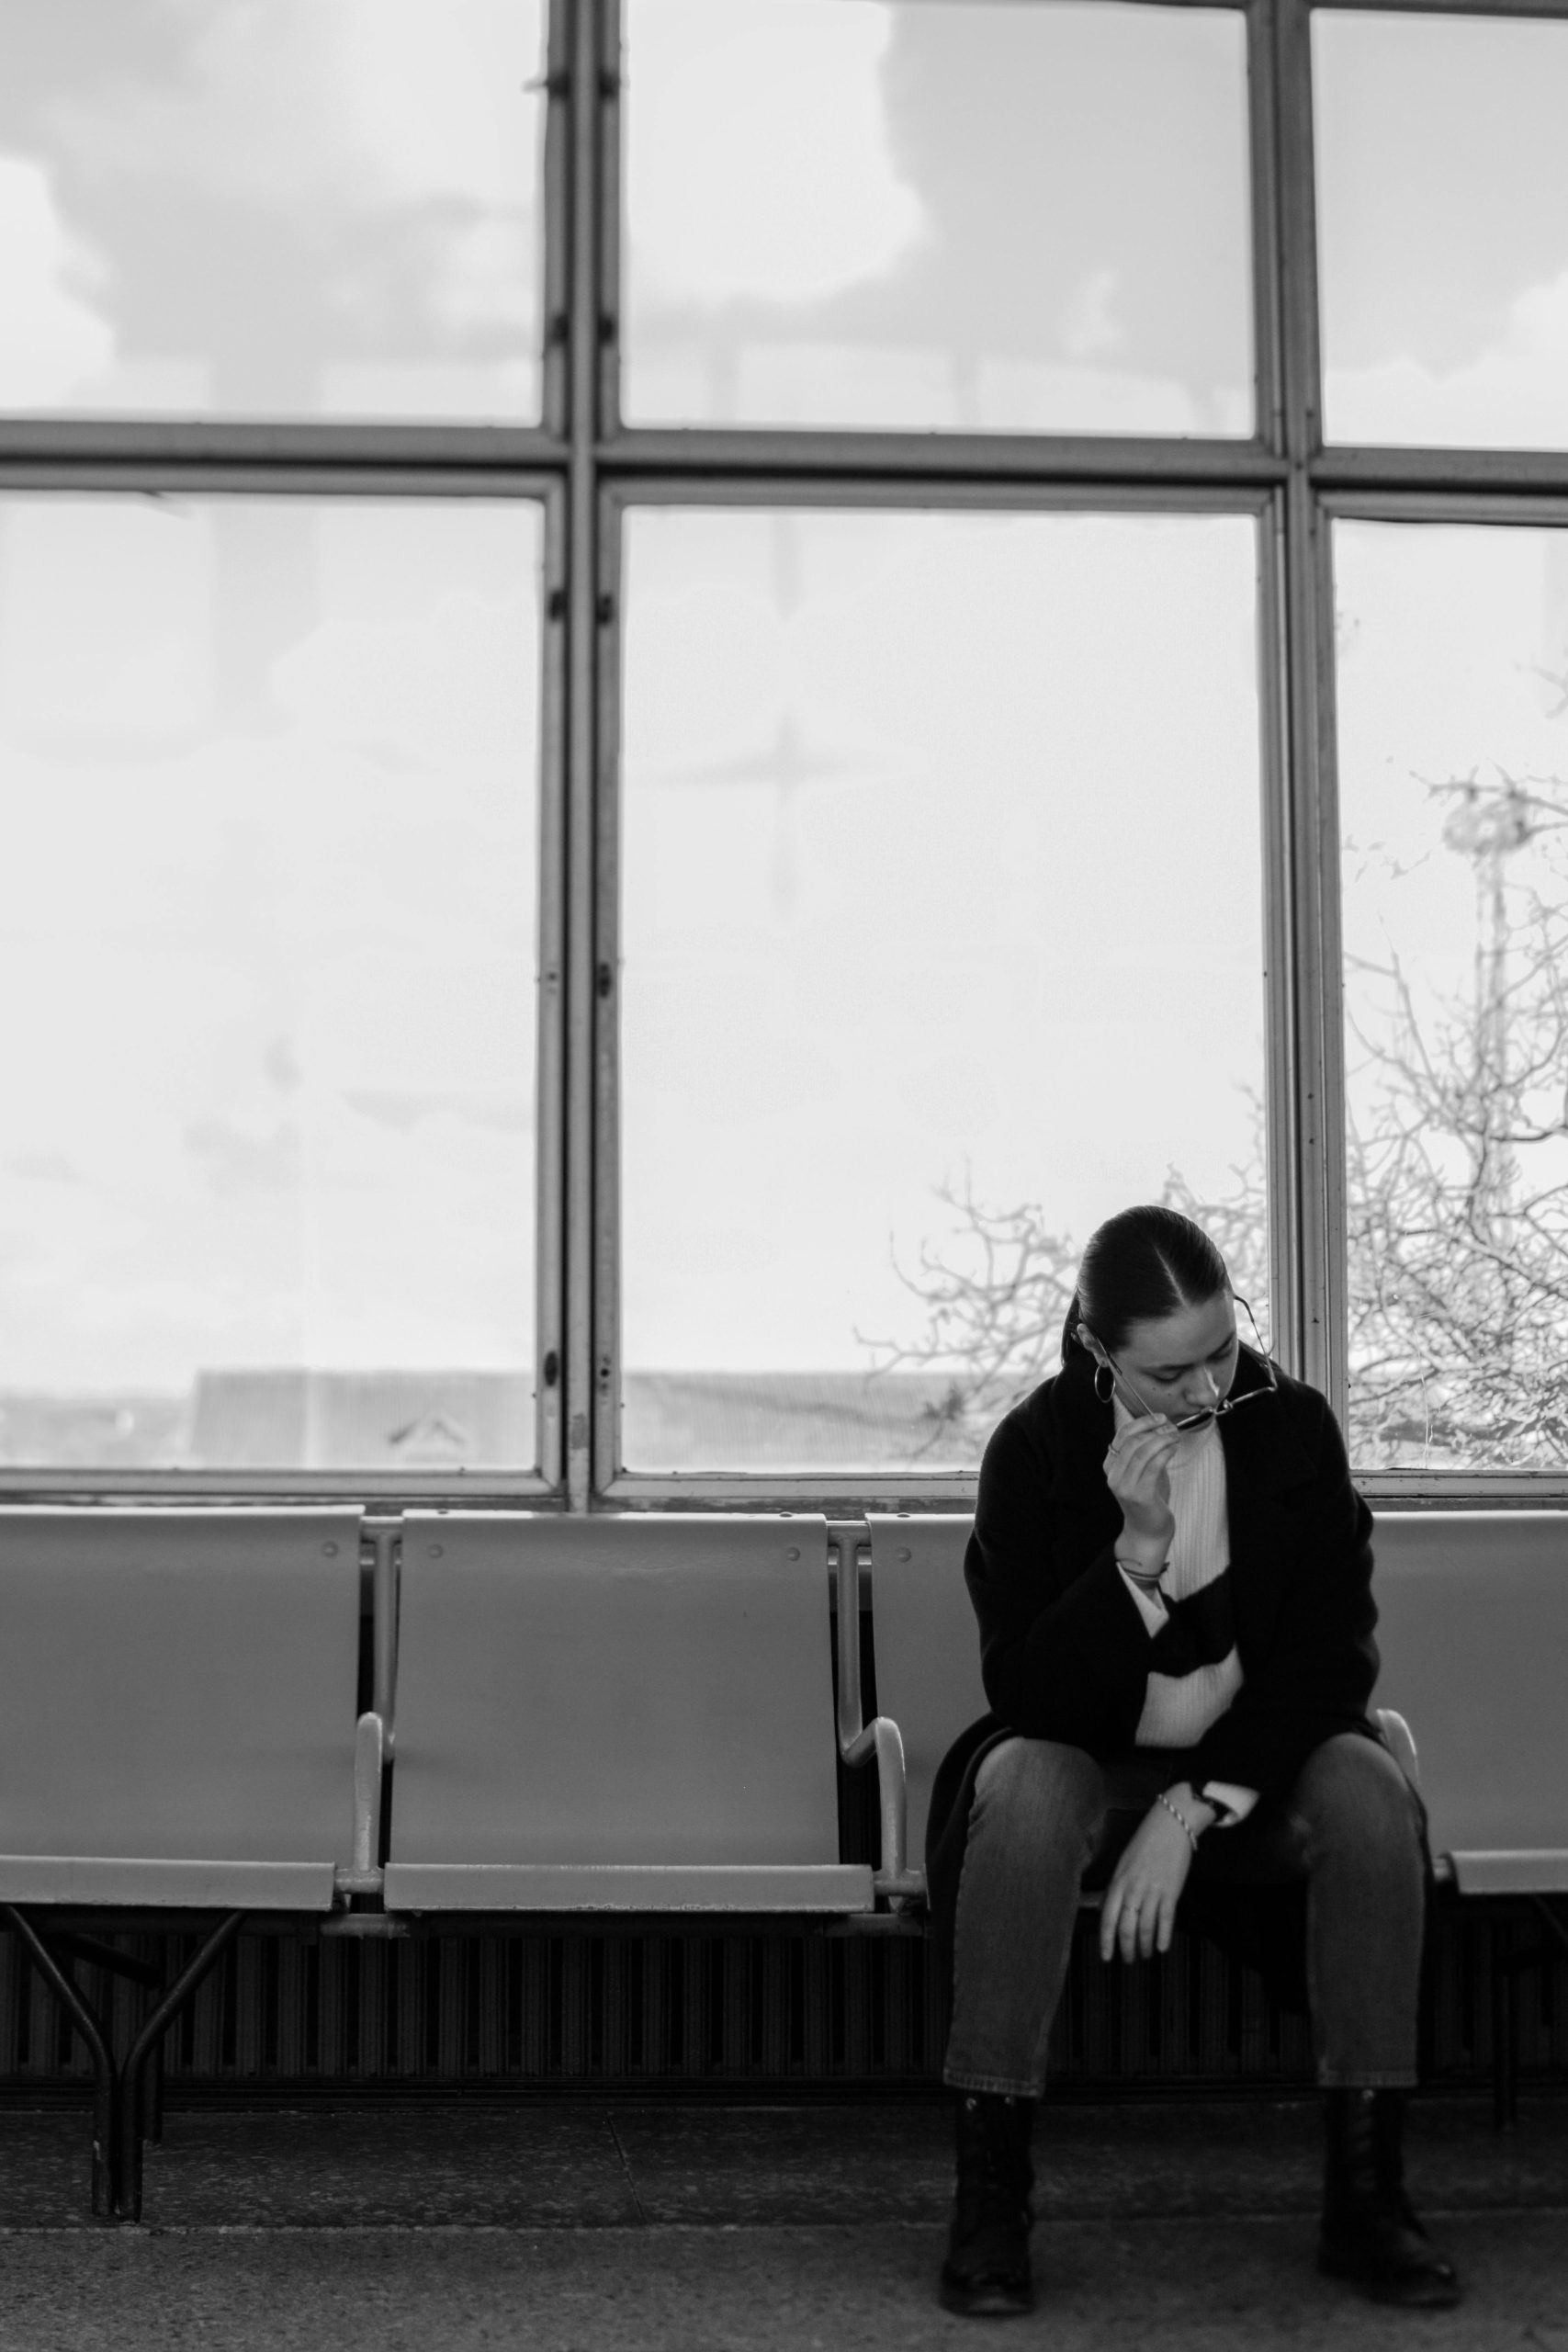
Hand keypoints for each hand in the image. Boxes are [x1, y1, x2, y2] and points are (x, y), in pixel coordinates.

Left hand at [1099, 1799, 1193, 1962]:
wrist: (1170, 1825)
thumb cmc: (1145, 1843)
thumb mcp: (1123, 1863)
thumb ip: (1115, 1887)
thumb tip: (1103, 1908)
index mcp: (1118, 1881)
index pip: (1107, 1917)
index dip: (1106, 1940)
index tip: (1106, 1957)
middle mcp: (1133, 1888)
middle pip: (1126, 1927)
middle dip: (1126, 1948)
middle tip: (1129, 1961)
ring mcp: (1152, 1890)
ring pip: (1145, 1927)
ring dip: (1144, 1946)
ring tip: (1145, 1955)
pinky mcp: (1171, 1891)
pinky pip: (1166, 1919)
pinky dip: (1163, 1936)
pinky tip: (1162, 1948)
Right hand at [1103, 1413, 1180, 1555]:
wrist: (1148, 1531)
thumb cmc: (1149, 1499)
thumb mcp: (1143, 1471)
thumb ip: (1146, 1451)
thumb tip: (1162, 1427)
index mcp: (1110, 1466)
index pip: (1122, 1435)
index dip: (1142, 1422)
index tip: (1160, 1418)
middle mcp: (1113, 1475)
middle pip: (1132, 1441)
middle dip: (1154, 1430)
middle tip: (1172, 1427)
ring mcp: (1124, 1486)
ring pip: (1142, 1452)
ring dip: (1162, 1440)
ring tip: (1175, 1436)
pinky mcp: (1139, 1495)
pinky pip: (1153, 1466)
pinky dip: (1166, 1453)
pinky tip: (1174, 1449)